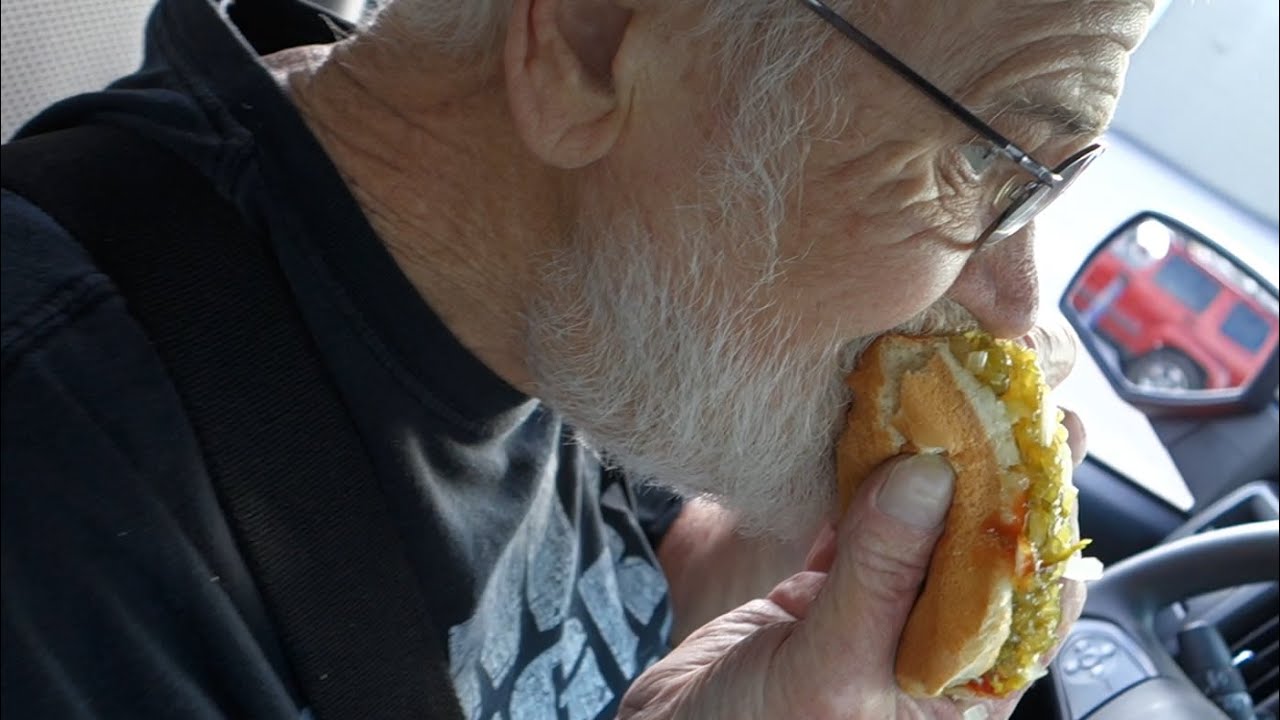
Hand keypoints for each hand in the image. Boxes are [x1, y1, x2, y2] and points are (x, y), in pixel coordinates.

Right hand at [619, 322, 1089, 719]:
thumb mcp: (830, 675)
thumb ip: (880, 579)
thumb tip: (932, 475)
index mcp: (960, 689)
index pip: (1030, 592)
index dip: (1042, 511)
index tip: (1046, 433)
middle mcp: (929, 649)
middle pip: (976, 546)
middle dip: (988, 471)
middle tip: (1000, 389)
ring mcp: (875, 616)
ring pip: (916, 527)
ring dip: (923, 464)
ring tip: (940, 389)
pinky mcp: (823, 594)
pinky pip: (853, 525)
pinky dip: (856, 478)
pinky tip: (865, 429)